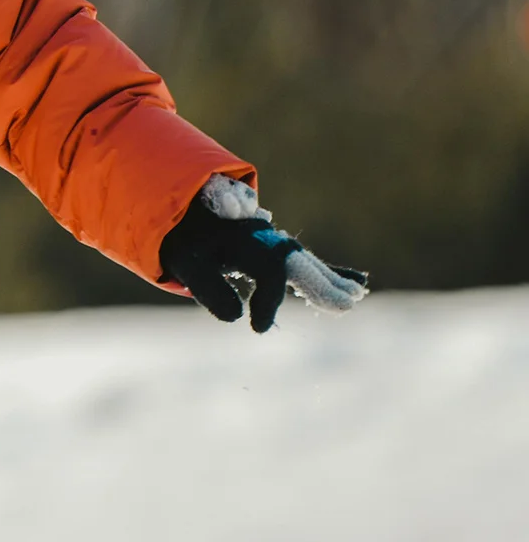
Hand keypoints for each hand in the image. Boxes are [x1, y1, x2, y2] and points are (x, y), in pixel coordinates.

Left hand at [160, 175, 367, 332]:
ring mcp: (273, 241)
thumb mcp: (186, 264)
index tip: (257, 328)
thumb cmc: (186, 242)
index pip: (268, 271)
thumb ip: (208, 289)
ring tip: (355, 296)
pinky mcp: (275, 248)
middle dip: (320, 284)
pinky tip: (355, 283)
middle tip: (343, 306)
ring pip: (306, 261)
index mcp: (244, 241)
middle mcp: (264, 238)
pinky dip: (328, 272)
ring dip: (330, 279)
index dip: (268, 301)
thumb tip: (235, 316)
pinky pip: (306, 261)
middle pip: (298, 261)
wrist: (185, 213)